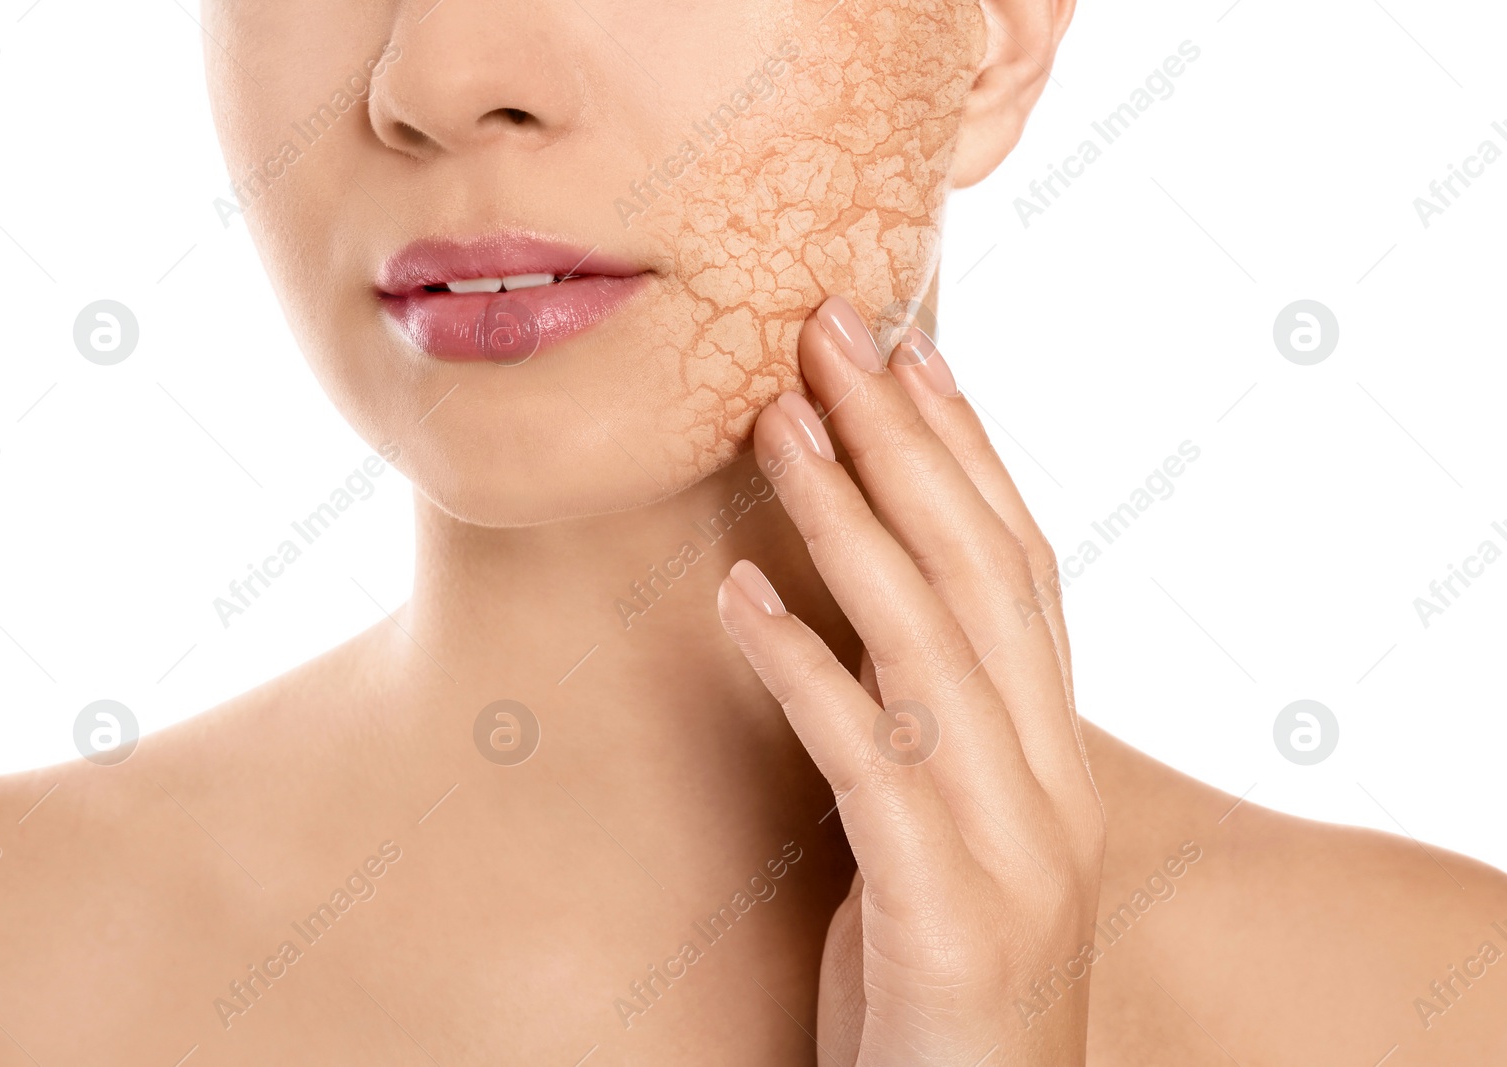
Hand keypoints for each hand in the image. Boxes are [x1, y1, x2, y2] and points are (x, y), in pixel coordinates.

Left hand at [717, 296, 1103, 1065]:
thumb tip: (855, 620)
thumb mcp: (946, 837)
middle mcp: (1051, 782)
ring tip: (774, 422)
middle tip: (831, 332)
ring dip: (848, 519)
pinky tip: (737, 596)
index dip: (968, 453)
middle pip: (981, 575)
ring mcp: (1012, 846)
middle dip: (905, 443)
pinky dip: (804, 668)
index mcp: (1054, 754)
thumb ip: (928, 732)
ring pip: (930, 644)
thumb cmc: (943, 984)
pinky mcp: (949, 914)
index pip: (1022, 570)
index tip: (912, 352)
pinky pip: (868, 762)